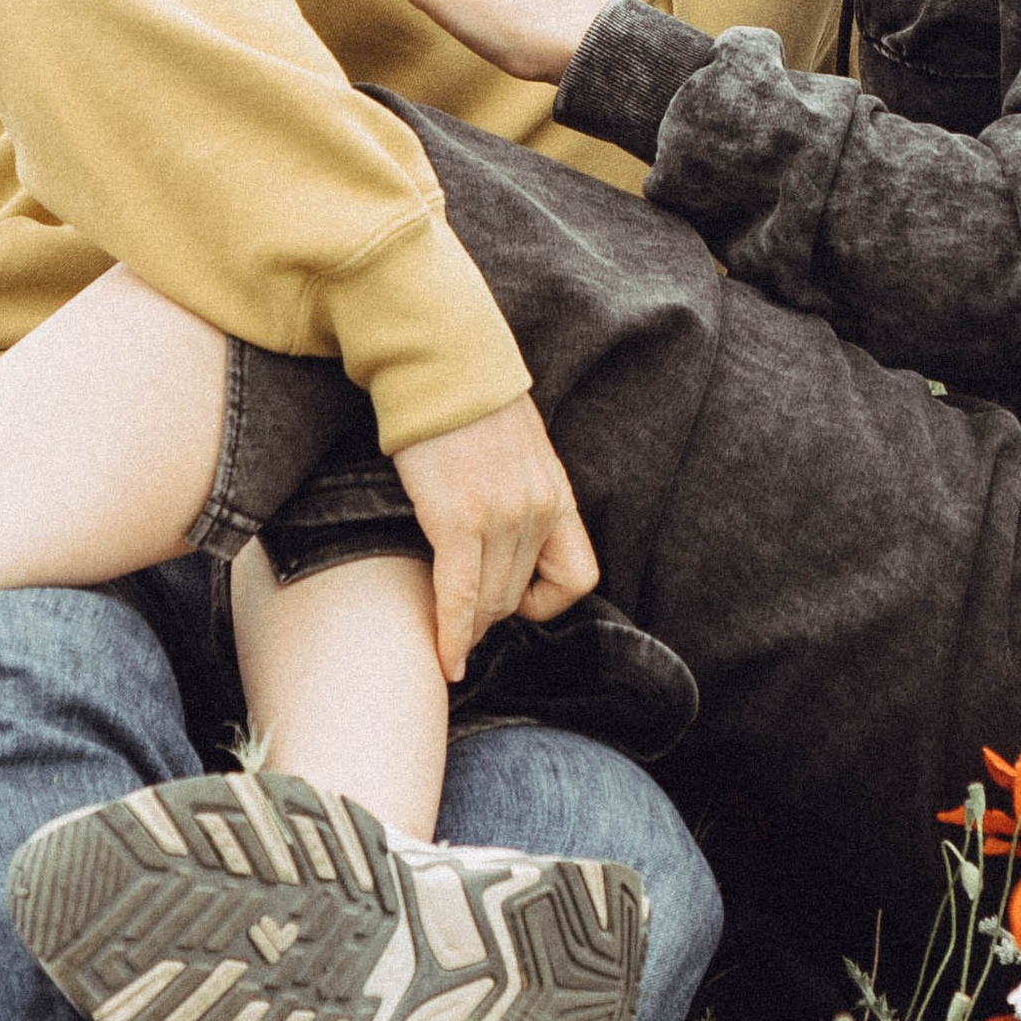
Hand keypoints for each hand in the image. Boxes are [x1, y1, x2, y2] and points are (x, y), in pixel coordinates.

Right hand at [392, 400, 599, 680]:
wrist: (441, 362)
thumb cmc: (469, 403)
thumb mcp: (520, 451)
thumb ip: (521, 494)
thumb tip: (501, 532)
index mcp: (556, 495)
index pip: (578, 578)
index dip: (546, 604)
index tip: (514, 601)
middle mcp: (537, 510)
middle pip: (520, 596)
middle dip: (491, 619)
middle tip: (463, 627)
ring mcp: (501, 516)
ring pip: (491, 602)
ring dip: (469, 629)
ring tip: (450, 640)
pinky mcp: (457, 518)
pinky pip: (459, 595)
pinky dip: (452, 633)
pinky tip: (446, 659)